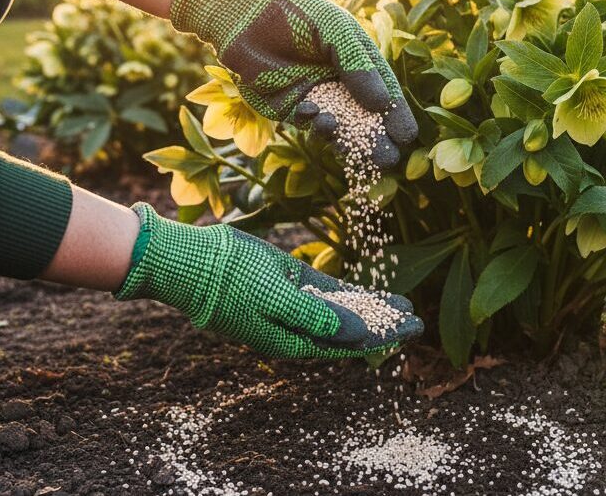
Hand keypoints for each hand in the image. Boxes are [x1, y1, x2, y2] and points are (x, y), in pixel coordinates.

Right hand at [115, 203, 422, 357]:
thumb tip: (358, 334)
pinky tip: (370, 291)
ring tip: (402, 305)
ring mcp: (291, 304)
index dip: (383, 336)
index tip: (412, 329)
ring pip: (341, 310)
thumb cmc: (229, 283)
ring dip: (370, 308)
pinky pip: (325, 292)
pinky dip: (348, 293)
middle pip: (349, 330)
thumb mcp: (276, 300)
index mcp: (292, 342)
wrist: (189, 261)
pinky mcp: (286, 282)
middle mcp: (295, 328)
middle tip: (416, 319)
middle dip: (384, 325)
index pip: (348, 344)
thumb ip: (317, 317)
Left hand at [170, 0, 417, 166]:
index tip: (407, 136)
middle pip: (364, 116)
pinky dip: (315, 124)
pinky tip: (317, 119)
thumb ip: (359, 67)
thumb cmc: (299, 11)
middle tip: (389, 159)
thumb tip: (383, 104)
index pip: (383, 92)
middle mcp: (340, 82)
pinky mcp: (289, 106)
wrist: (246, 11)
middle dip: (375, 138)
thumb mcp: (338, 33)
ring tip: (359, 152)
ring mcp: (315, 96)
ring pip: (338, 125)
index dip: (395, 114)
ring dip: (348, 139)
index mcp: (358, 62)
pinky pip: (308, 123)